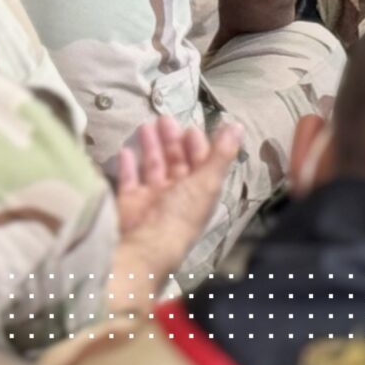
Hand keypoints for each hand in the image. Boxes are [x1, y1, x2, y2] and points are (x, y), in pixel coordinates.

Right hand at [106, 114, 241, 310]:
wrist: (145, 245)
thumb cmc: (180, 215)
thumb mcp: (206, 183)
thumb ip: (221, 154)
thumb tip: (238, 126)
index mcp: (198, 194)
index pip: (201, 167)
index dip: (198, 148)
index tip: (190, 128)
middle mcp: (176, 197)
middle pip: (176, 165)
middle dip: (172, 142)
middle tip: (164, 119)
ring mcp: (151, 201)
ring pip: (152, 169)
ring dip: (151, 148)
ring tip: (145, 126)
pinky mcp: (129, 204)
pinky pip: (129, 181)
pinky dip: (128, 166)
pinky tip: (126, 150)